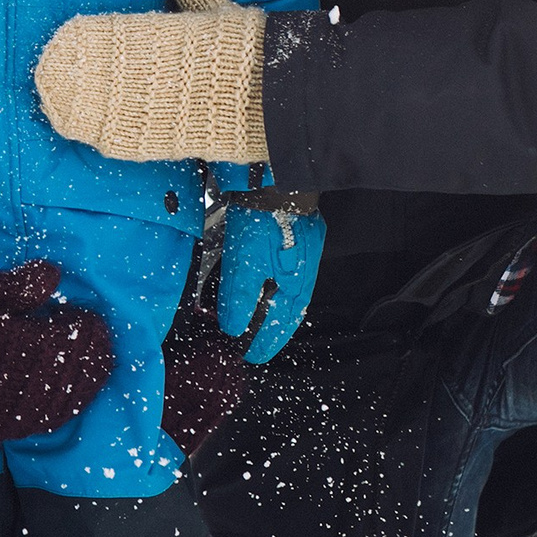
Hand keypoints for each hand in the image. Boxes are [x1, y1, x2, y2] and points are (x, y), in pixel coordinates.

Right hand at [0, 252, 115, 445]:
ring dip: (72, 392)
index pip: (58, 349)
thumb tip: (55, 278)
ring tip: (88, 369)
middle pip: (57, 385)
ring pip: (43, 411)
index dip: (83, 337)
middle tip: (101, 344)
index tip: (95, 320)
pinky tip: (56, 397)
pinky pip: (20, 425)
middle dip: (86, 366)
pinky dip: (45, 411)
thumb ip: (14, 286)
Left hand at [34, 0, 267, 161]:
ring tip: (53, 103)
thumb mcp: (216, 12)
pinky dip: (96, 134)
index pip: (105, 35)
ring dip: (71, 107)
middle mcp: (143, 74)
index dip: (81, 39)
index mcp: (155, 37)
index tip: (63, 36)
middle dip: (67, 75)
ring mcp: (147, 111)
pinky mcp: (155, 142)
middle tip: (44, 74)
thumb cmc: (243, 50)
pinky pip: (115, 140)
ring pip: (96, 110)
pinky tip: (79, 131)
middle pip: (92, 75)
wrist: (269, 96)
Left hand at [217, 205, 324, 364]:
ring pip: (285, 291)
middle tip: (254, 344)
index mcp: (296, 286)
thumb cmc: (263, 222)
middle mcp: (302, 273)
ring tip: (254, 320)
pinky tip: (259, 284)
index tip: (252, 356)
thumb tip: (234, 328)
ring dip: (270, 307)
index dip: (266, 342)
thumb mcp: (246, 265)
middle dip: (270, 329)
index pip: (281, 325)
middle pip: (287, 311)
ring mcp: (300, 254)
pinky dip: (270, 285)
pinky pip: (281, 272)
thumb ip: (240, 298)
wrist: (274, 179)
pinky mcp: (292, 237)